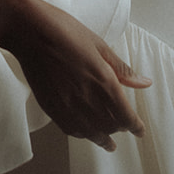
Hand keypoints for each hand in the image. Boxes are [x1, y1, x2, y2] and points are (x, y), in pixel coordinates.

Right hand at [8, 3, 150, 151]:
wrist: (29, 30)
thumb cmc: (65, 30)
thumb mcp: (99, 45)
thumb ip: (122, 69)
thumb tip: (144, 83)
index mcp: (104, 80)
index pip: (125, 115)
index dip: (135, 126)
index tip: (140, 131)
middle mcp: (87, 97)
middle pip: (110, 126)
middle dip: (120, 129)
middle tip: (124, 129)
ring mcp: (67, 104)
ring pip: (91, 132)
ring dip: (102, 138)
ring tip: (108, 143)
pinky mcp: (50, 106)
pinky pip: (70, 129)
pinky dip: (81, 134)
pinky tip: (84, 133)